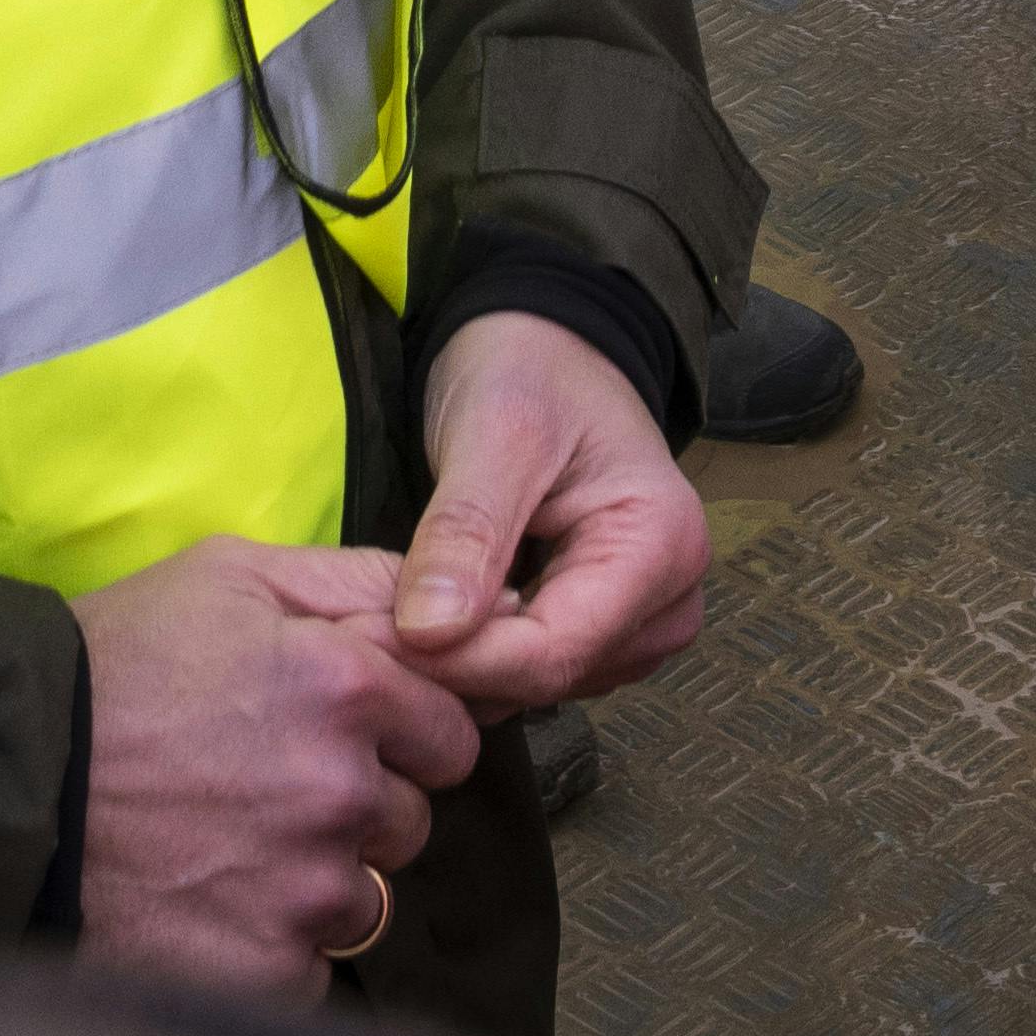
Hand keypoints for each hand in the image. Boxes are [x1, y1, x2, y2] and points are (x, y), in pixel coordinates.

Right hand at [68, 535, 474, 992]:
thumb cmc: (110, 667)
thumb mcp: (230, 576)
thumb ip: (358, 583)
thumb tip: (457, 605)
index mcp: (348, 688)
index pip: (452, 735)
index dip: (400, 737)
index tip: (335, 738)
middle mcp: (341, 790)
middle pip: (409, 821)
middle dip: (356, 810)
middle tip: (259, 793)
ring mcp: (302, 889)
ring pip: (364, 902)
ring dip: (314, 887)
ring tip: (221, 852)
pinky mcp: (260, 970)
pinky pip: (309, 972)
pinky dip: (268, 953)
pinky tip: (203, 908)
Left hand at [384, 311, 710, 713]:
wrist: (549, 349)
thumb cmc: (530, 372)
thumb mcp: (495, 432)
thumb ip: (466, 531)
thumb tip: (429, 633)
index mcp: (663, 546)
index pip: (556, 651)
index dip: (461, 659)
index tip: (372, 634)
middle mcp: (669, 601)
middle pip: (550, 677)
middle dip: (455, 661)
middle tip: (366, 619)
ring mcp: (641, 624)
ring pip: (537, 686)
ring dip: (461, 661)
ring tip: (395, 609)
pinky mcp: (605, 632)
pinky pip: (532, 671)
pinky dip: (476, 653)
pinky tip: (434, 614)